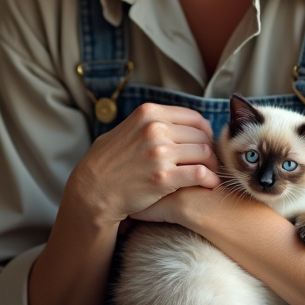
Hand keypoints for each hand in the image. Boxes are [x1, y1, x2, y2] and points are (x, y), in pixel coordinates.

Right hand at [64, 102, 219, 225]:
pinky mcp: (163, 177)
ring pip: (205, 153)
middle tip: (209, 163)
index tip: (205, 145)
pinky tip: (210, 186)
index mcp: (148, 113)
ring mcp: (159, 153)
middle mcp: (155, 129)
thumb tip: (177, 121)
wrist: (92, 191)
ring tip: (210, 174)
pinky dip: (210, 180)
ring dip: (212, 165)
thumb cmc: (108, 162)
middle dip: (209, 150)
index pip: (194, 117)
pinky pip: (201, 174)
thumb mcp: (125, 129)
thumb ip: (150, 123)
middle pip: (202, 136)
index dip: (205, 133)